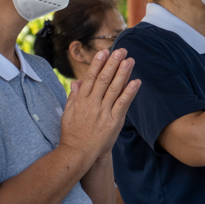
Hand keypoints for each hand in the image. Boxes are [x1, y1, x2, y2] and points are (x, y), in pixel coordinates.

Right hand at [60, 48, 140, 163]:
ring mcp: (103, 112)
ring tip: (129, 60)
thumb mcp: (68, 113)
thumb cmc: (72, 133)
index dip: (98, 64)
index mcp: (80, 100)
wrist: (77, 153)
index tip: (104, 52)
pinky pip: (122, 104)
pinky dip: (129, 92)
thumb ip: (73, 96)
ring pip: (114, 89)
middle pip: (103, 79)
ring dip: (123, 73)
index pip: (90, 78)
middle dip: (113, 63)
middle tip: (121, 50)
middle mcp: (92, 104)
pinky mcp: (113, 121)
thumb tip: (76, 82)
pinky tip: (136, 82)